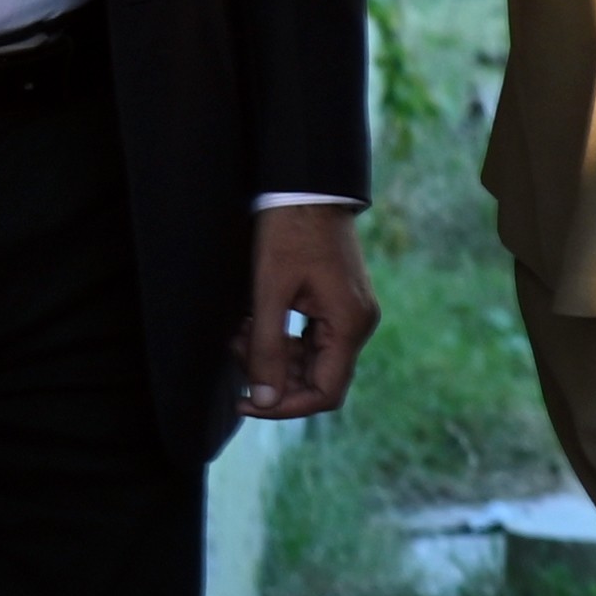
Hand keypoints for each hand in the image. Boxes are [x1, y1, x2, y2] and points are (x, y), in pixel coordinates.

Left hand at [233, 205, 377, 419]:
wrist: (308, 190)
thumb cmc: (290, 234)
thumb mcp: (270, 292)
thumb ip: (267, 349)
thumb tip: (263, 400)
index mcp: (349, 324)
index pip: (325, 392)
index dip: (285, 405)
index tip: (246, 401)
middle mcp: (358, 324)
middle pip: (317, 378)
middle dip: (272, 374)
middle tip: (237, 348)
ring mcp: (350, 314)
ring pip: (310, 360)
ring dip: (273, 355)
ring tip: (241, 331)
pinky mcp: (338, 304)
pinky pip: (311, 340)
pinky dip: (282, 339)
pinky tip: (255, 322)